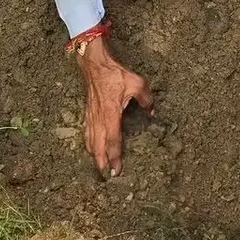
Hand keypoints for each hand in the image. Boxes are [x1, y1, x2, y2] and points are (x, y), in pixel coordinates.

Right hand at [77, 34, 152, 176]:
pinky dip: (88, 143)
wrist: (94, 64)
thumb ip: (146, 98)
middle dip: (102, 161)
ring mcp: (91, 115)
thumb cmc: (114, 73)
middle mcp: (99, 118)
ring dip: (94, 154)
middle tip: (105, 175)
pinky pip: (87, 132)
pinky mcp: (88, 112)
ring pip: (91, 140)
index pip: (113, 140)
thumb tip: (152, 111)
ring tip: (98, 166)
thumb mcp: (136, 83)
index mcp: (111, 113)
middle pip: (99, 145)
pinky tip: (90, 148)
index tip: (116, 169)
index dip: (115, 156)